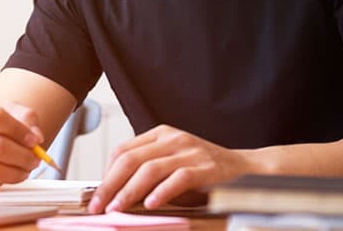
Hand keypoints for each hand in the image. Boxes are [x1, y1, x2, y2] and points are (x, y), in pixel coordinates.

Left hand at [89, 124, 260, 212]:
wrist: (245, 169)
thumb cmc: (203, 171)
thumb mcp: (171, 165)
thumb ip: (148, 173)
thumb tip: (116, 194)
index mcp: (160, 135)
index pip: (123, 150)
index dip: (106, 173)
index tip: (97, 194)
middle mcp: (172, 138)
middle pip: (130, 159)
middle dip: (110, 185)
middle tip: (98, 206)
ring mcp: (189, 151)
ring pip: (149, 169)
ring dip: (129, 191)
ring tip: (117, 208)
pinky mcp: (205, 167)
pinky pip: (178, 178)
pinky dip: (161, 192)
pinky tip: (150, 204)